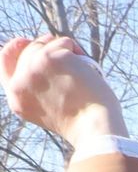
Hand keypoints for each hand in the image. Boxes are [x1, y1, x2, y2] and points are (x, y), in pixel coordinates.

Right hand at [0, 33, 127, 146]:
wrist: (95, 130)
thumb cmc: (83, 123)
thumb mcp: (50, 108)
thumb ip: (38, 86)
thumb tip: (39, 53)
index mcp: (16, 98)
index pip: (5, 62)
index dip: (15, 48)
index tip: (26, 41)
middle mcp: (18, 83)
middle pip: (31, 49)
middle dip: (52, 50)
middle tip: (71, 66)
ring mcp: (32, 68)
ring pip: (47, 43)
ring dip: (67, 52)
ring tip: (81, 75)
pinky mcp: (49, 58)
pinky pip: (65, 42)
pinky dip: (79, 53)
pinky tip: (87, 72)